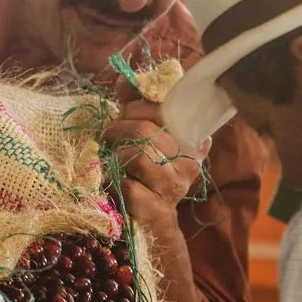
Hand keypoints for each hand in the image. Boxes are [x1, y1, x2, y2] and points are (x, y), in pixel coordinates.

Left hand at [102, 99, 210, 234]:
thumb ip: (137, 105)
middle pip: (146, 132)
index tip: (123, 113)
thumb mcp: (145, 135)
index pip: (164, 109)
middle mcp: (190, 162)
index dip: (135, 107)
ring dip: (116, 155)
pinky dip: (115, 181)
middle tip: (108, 135)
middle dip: (118, 129)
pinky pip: (129, 186)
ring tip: (111, 157)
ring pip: (138, 157)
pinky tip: (115, 181)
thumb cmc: (146, 171)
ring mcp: (175, 187)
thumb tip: (124, 79)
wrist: (153, 222)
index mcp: (193, 139)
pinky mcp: (157, 209)